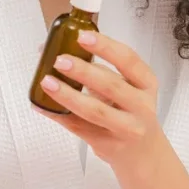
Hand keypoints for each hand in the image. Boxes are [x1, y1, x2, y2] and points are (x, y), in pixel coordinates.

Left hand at [32, 31, 163, 170]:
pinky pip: (79, 128)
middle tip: (60, 60)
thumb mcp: (127, 87)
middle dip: (83, 71)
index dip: (105, 46)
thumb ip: (99, 69)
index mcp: (146, 83)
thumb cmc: (130, 111)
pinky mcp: (109, 145)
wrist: (143, 152)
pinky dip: (58, 115)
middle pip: (111, 85)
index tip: (83, 36)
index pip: (128, 60)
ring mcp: (127, 128)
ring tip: (48, 82)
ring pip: (95, 111)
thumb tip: (59, 49)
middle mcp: (141, 106)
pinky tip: (42, 105)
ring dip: (68, 95)